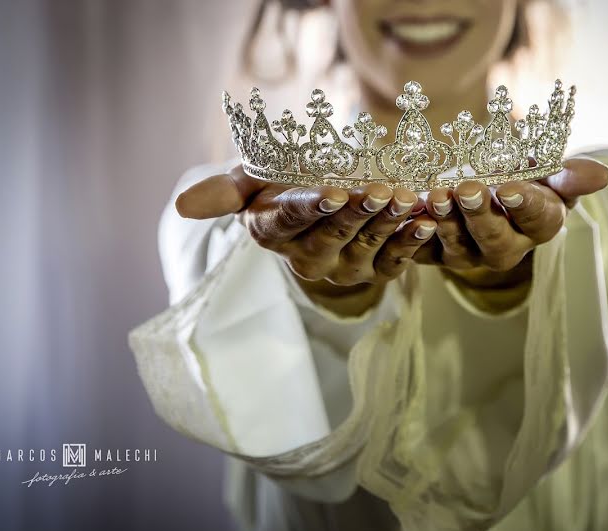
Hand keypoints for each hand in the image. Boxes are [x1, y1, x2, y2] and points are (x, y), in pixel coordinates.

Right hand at [175, 166, 436, 313]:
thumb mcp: (251, 182)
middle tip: (380, 191)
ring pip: (367, 246)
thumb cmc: (282, 184)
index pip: (290, 220)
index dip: (311, 208)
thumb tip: (181, 207)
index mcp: (272, 232)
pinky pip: (395, 261)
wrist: (324, 197)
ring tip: (407, 199)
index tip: (334, 191)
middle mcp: (307, 258)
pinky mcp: (376, 271)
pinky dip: (412, 241)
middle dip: (357, 213)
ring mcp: (344, 268)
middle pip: (333, 235)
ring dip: (389, 223)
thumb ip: (224, 192)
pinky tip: (426, 220)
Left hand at [422, 157, 607, 285]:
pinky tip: (410, 212)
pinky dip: (412, 234)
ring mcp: (467, 254)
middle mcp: (505, 248)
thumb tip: (602, 176)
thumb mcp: (547, 172)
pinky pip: (420, 250)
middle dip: (481, 215)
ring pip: (457, 246)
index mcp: (539, 226)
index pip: (538, 219)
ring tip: (437, 195)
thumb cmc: (521, 177)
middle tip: (468, 189)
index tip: (511, 187)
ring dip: (446, 221)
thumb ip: (569, 176)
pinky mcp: (432, 253)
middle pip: (495, 240)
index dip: (525, 204)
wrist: (478, 183)